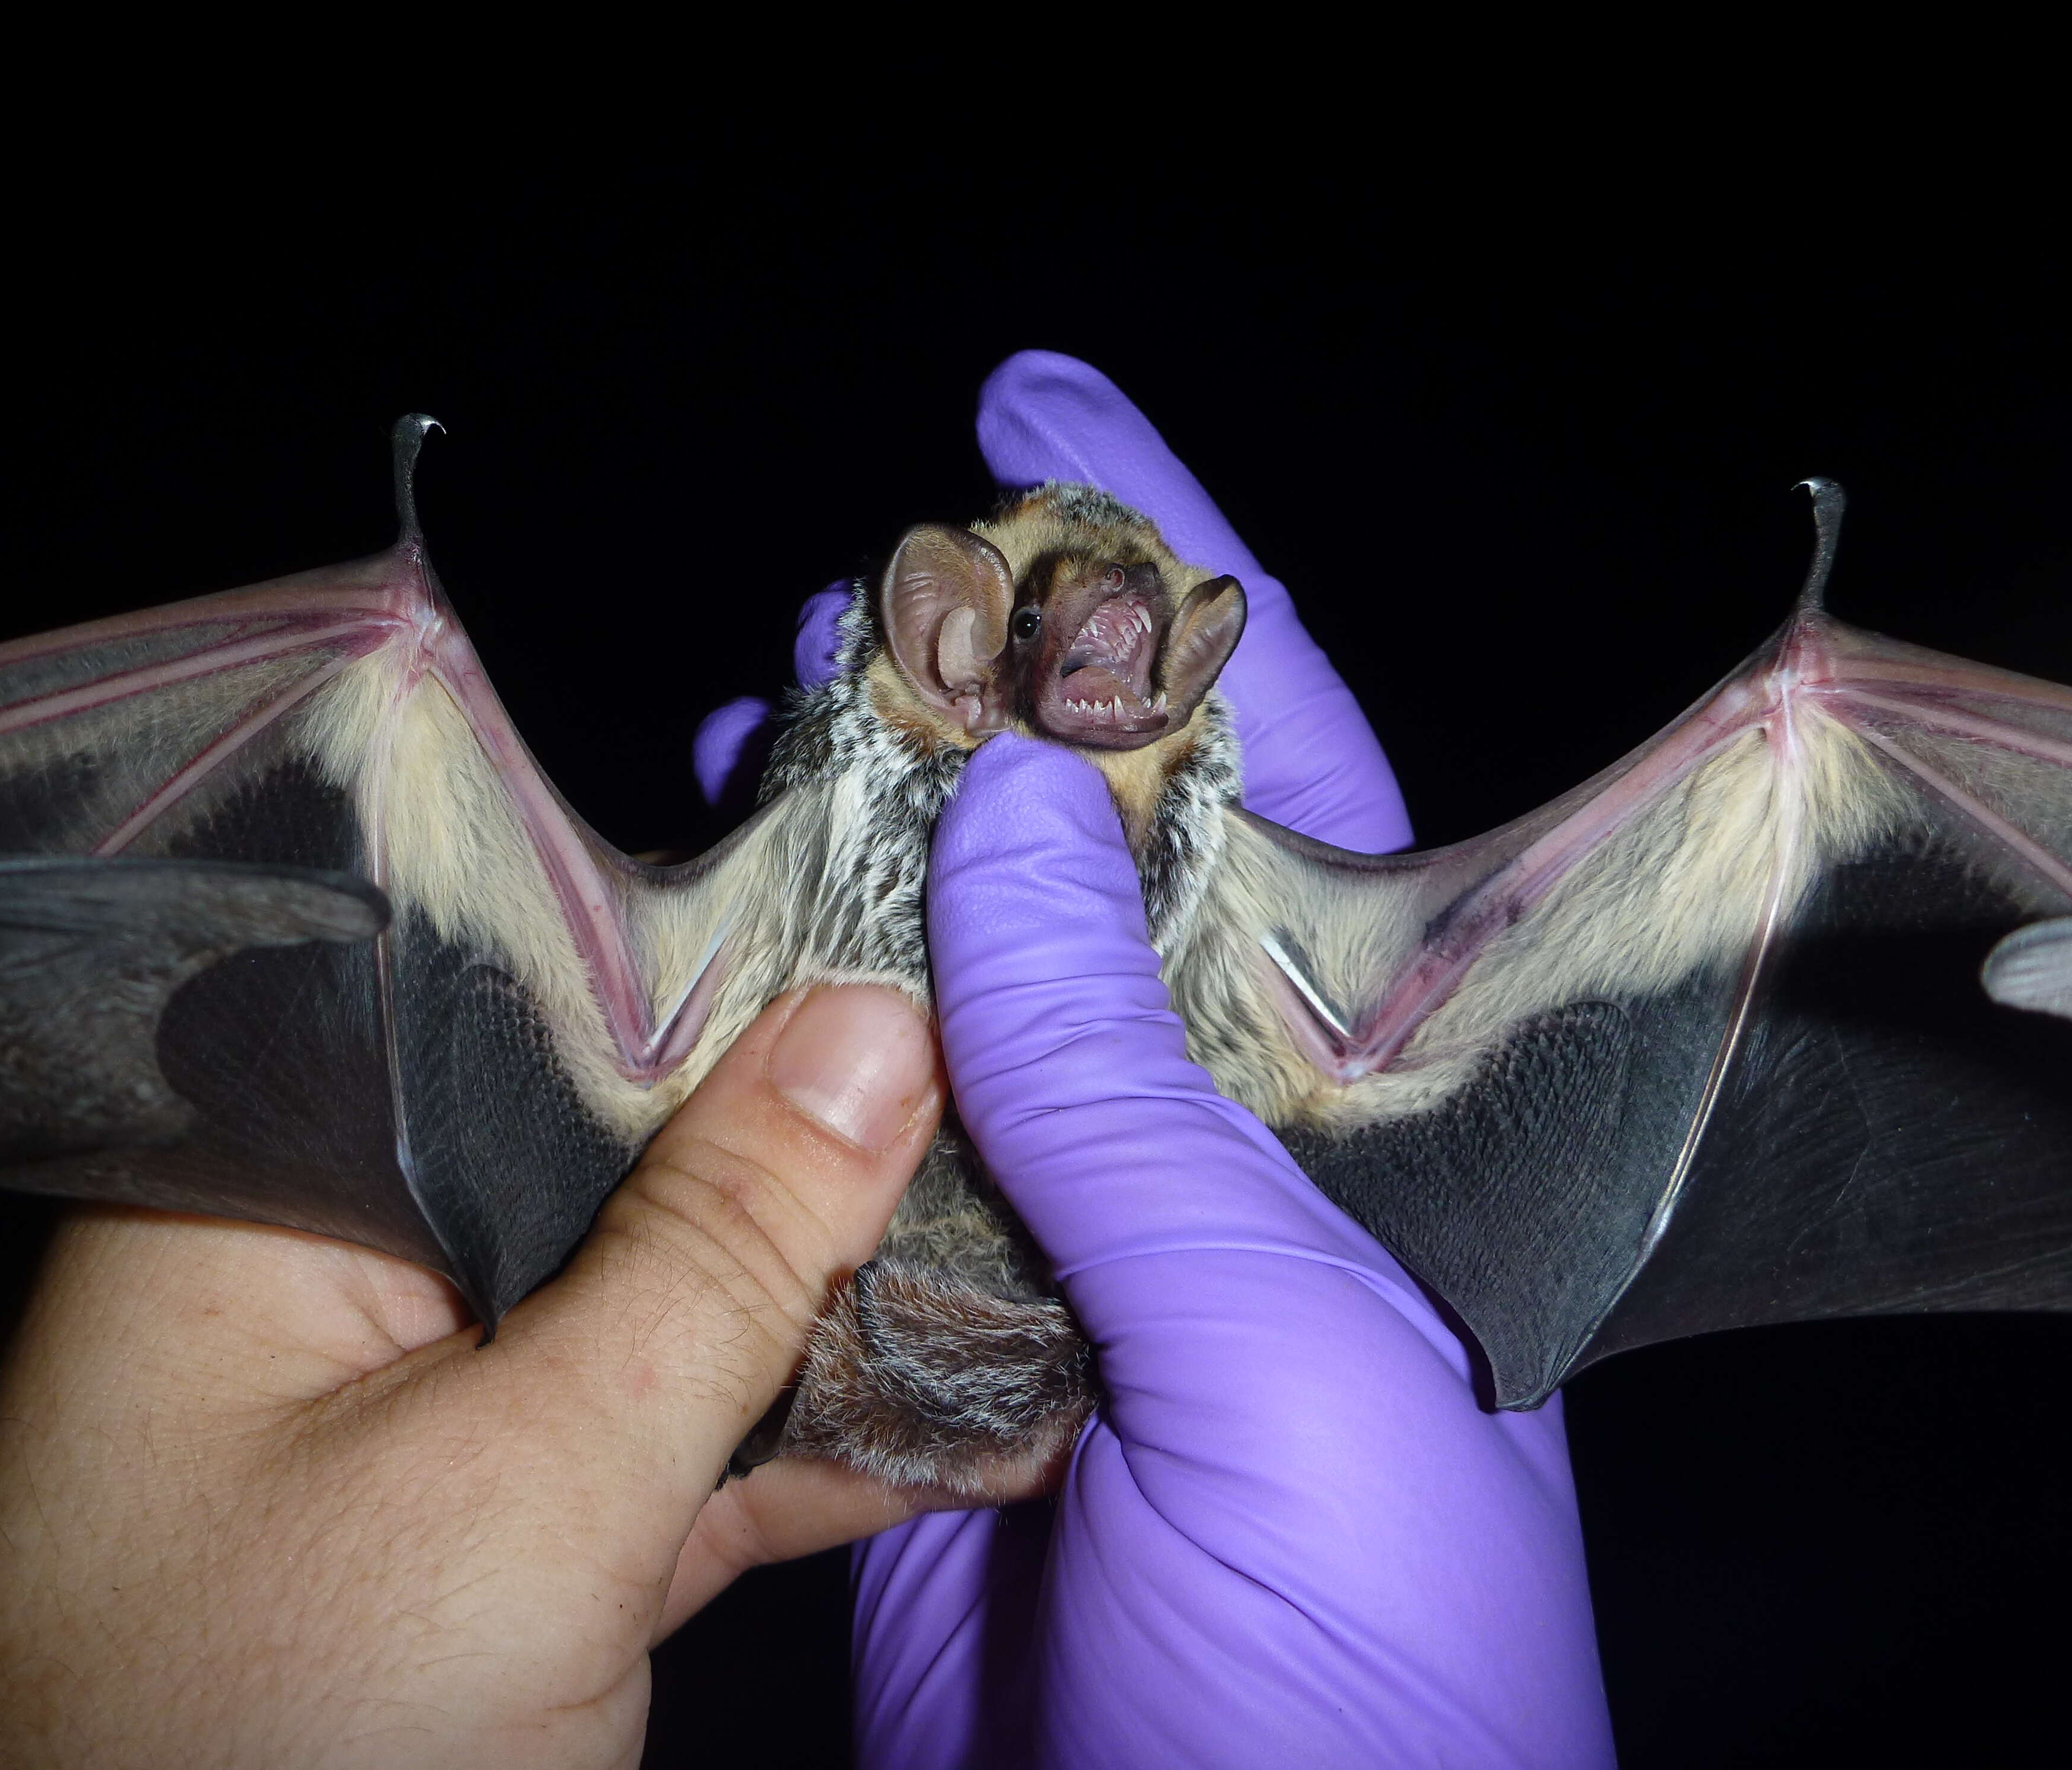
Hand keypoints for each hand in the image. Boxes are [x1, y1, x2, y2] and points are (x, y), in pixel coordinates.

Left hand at [0, 984, 951, 1768]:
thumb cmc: (262, 1756)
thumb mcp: (522, 1491)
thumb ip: (710, 1255)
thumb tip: (874, 1028)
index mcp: (275, 1197)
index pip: (529, 1003)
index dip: (737, 971)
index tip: (930, 936)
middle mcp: (344, 1282)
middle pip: (615, 1153)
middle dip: (815, 1136)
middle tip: (1032, 1073)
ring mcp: (429, 1426)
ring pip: (666, 1310)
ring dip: (842, 1299)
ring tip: (1043, 1214)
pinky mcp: (503, 1560)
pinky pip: (679, 1456)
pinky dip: (815, 1443)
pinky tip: (979, 1404)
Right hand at [839, 354, 1609, 1766]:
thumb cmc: (1379, 1690)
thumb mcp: (1301, 1372)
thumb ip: (1146, 1104)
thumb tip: (1012, 827)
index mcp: (1348, 1125)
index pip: (1280, 783)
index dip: (1172, 589)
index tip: (1049, 427)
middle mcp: (1201, 1158)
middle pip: (1078, 860)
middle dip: (976, 695)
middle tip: (860, 568)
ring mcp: (1051, 1248)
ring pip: (937, 996)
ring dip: (848, 851)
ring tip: (755, 706)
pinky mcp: (920, 1361)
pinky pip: (828, 1167)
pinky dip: (760, 1055)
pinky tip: (692, 952)